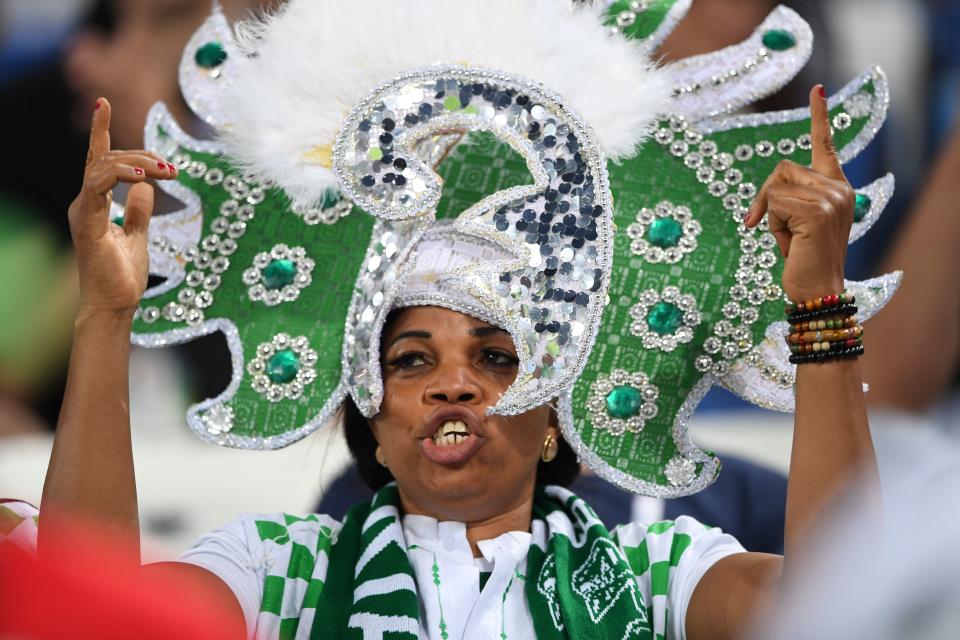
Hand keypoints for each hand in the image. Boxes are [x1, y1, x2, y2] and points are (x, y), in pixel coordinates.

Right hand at [67, 98, 177, 318]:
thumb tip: (146, 187)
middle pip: (108, 160)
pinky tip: (142, 177)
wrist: (114, 306)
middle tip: (172, 167)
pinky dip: (118, 176)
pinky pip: (96, 187)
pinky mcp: (88, 224)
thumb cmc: (122, 276)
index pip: (97, 160)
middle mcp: (84, 203)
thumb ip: (138, 210)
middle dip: (142, 155)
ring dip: (136, 163)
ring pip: (103, 167)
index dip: (100, 131)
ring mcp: (83, 212)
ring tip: (164, 170)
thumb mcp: (139, 235)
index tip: (103, 103)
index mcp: (95, 204)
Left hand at [743, 85, 854, 302]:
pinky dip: (772, 225)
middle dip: (765, 198)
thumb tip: (766, 195)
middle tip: (768, 227)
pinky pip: (774, 203)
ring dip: (770, 216)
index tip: (818, 88)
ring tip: (789, 240)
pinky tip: (789, 243)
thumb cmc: (803, 260)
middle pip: (782, 168)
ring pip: (775, 188)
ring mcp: (831, 197)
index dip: (820, 116)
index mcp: (836, 187)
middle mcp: (839, 187)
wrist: (816, 290)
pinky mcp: (818, 210)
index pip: (825, 145)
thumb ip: (788, 199)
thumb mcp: (795, 222)